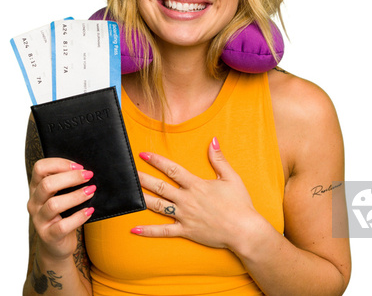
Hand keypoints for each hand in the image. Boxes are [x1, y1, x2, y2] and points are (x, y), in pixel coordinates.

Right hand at [27, 158, 95, 260]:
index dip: (59, 163)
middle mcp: (34, 203)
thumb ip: (66, 183)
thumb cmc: (61, 216)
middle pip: (47, 184)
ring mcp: (39, 220)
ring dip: (76, 196)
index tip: (78, 166)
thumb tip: (86, 171)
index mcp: (36, 188)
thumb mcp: (59, 196)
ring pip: (54, 204)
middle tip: (88, 176)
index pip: (40, 168)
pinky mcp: (48, 236)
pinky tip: (89, 211)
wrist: (55, 245)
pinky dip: (78, 217)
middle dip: (71, 177)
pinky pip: (62, 226)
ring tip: (91, 191)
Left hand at [133, 137, 260, 250]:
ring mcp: (184, 216)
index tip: (143, 154)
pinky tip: (134, 228)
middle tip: (127, 172)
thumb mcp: (231, 178)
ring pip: (158, 206)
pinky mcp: (185, 231)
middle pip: (159, 186)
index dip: (157, 161)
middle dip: (142, 178)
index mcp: (196, 185)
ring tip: (127, 194)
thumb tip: (213, 140)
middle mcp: (187, 200)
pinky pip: (163, 231)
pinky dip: (148, 230)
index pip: (172, 170)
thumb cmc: (240, 204)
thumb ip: (219, 159)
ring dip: (141, 199)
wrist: (244, 230)